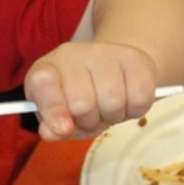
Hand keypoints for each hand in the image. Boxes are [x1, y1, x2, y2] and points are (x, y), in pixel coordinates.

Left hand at [23, 40, 158, 140]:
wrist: (115, 72)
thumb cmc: (82, 100)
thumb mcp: (62, 119)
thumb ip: (53, 128)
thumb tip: (52, 132)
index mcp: (46, 70)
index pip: (43, 83)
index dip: (53, 109)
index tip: (65, 128)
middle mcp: (72, 55)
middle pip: (82, 104)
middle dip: (90, 121)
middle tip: (92, 116)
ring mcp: (103, 52)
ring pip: (113, 102)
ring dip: (113, 116)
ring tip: (109, 108)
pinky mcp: (134, 57)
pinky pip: (140, 98)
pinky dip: (135, 110)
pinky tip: (127, 100)